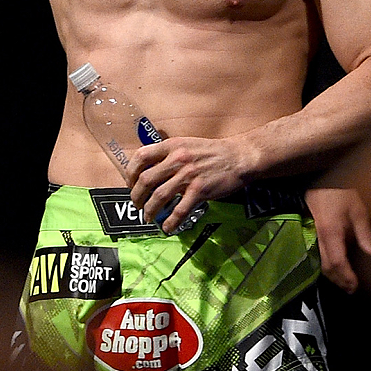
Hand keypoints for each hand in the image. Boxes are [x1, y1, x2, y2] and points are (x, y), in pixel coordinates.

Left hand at [128, 136, 244, 232]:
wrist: (239, 157)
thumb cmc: (213, 152)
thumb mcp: (186, 144)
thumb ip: (169, 153)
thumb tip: (150, 169)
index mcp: (172, 145)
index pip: (141, 156)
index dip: (130, 172)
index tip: (130, 183)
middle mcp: (177, 159)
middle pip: (146, 180)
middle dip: (136, 196)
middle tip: (137, 203)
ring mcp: (188, 175)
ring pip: (159, 196)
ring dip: (149, 210)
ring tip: (148, 216)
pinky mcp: (200, 190)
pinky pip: (179, 210)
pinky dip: (170, 221)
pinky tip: (167, 227)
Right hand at [305, 186, 370, 293]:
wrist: (316, 174)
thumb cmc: (339, 190)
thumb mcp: (357, 208)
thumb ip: (364, 232)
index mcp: (330, 232)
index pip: (337, 262)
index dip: (346, 276)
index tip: (354, 285)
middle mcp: (317, 236)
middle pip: (325, 266)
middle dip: (338, 280)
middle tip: (349, 288)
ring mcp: (309, 233)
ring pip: (317, 261)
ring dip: (330, 274)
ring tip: (342, 281)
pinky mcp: (306, 230)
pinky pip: (314, 252)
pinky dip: (323, 263)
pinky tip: (331, 265)